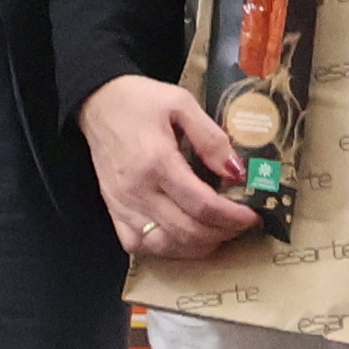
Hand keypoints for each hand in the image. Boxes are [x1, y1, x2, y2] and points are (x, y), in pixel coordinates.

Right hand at [80, 75, 261, 262]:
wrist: (97, 101)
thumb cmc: (139, 100)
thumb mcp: (181, 103)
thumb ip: (210, 138)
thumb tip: (237, 171)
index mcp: (157, 162)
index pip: (202, 206)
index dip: (233, 217)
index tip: (252, 214)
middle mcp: (138, 190)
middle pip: (188, 231)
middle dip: (223, 233)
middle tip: (241, 223)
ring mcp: (123, 205)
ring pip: (166, 245)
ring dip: (198, 246)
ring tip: (219, 232)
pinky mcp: (113, 210)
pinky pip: (140, 245)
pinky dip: (166, 249)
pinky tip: (182, 237)